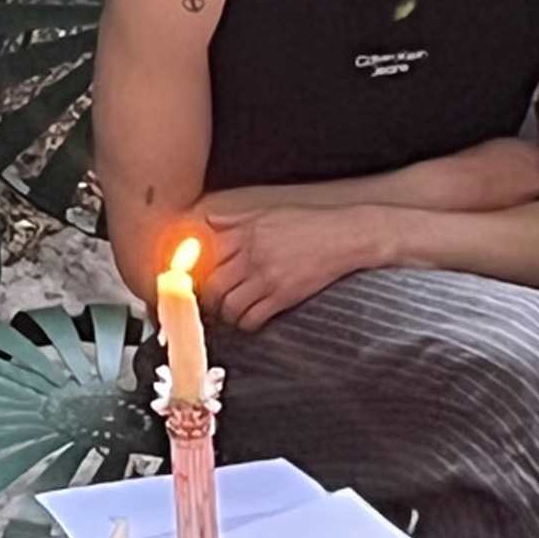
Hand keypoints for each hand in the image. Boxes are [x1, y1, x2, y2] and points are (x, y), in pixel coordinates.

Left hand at [199, 203, 382, 332]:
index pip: (205, 255)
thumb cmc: (309, 223)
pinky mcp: (283, 296)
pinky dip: (246, 324)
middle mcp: (252, 255)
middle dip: (207, 299)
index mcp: (245, 232)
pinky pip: (253, 318)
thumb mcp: (268, 213)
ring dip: (226, 315)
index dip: (195, 272)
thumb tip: (208, 221)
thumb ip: (235, 219)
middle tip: (209, 303)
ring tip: (230, 314)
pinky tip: (250, 319)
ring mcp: (267, 277)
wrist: (345, 236)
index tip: (193, 281)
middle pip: (212, 285)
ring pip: (229, 306)